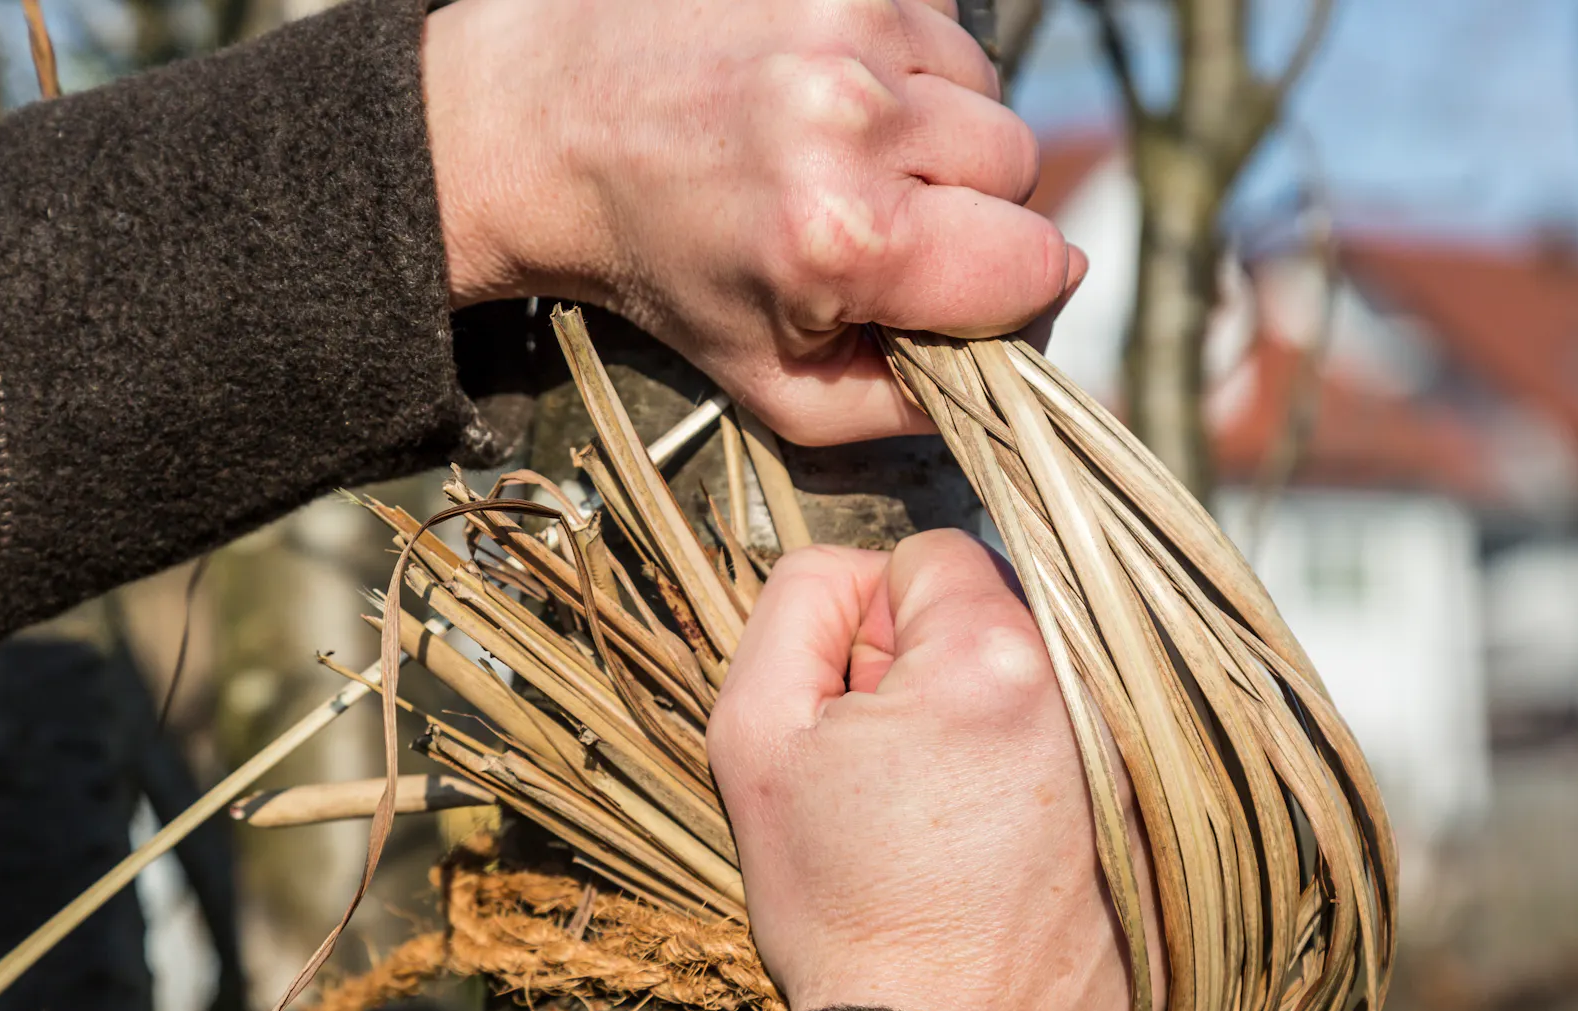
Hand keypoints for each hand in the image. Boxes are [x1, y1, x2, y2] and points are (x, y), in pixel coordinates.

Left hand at [419, 0, 1084, 444]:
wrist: (540, 132)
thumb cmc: (660, 270)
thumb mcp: (776, 387)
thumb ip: (909, 404)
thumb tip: (1022, 356)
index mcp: (845, 237)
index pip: (1037, 264)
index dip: (1006, 289)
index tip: (947, 287)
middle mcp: (853, 118)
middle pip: (1021, 168)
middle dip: (968, 207)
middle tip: (877, 216)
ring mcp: (844, 24)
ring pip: (986, 89)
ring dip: (937, 128)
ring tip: (841, 150)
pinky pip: (936, 22)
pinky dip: (901, 65)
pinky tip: (826, 91)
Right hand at [709, 530, 1158, 1010]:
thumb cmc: (848, 913)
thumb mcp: (755, 735)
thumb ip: (795, 604)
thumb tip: (851, 574)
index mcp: (996, 658)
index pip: (926, 552)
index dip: (872, 625)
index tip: (863, 707)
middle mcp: (1089, 693)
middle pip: (991, 609)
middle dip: (930, 663)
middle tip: (894, 767)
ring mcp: (1132, 756)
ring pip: (1033, 674)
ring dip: (983, 713)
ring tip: (942, 810)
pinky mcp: (1151, 810)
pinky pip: (1077, 737)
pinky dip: (1031, 765)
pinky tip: (990, 838)